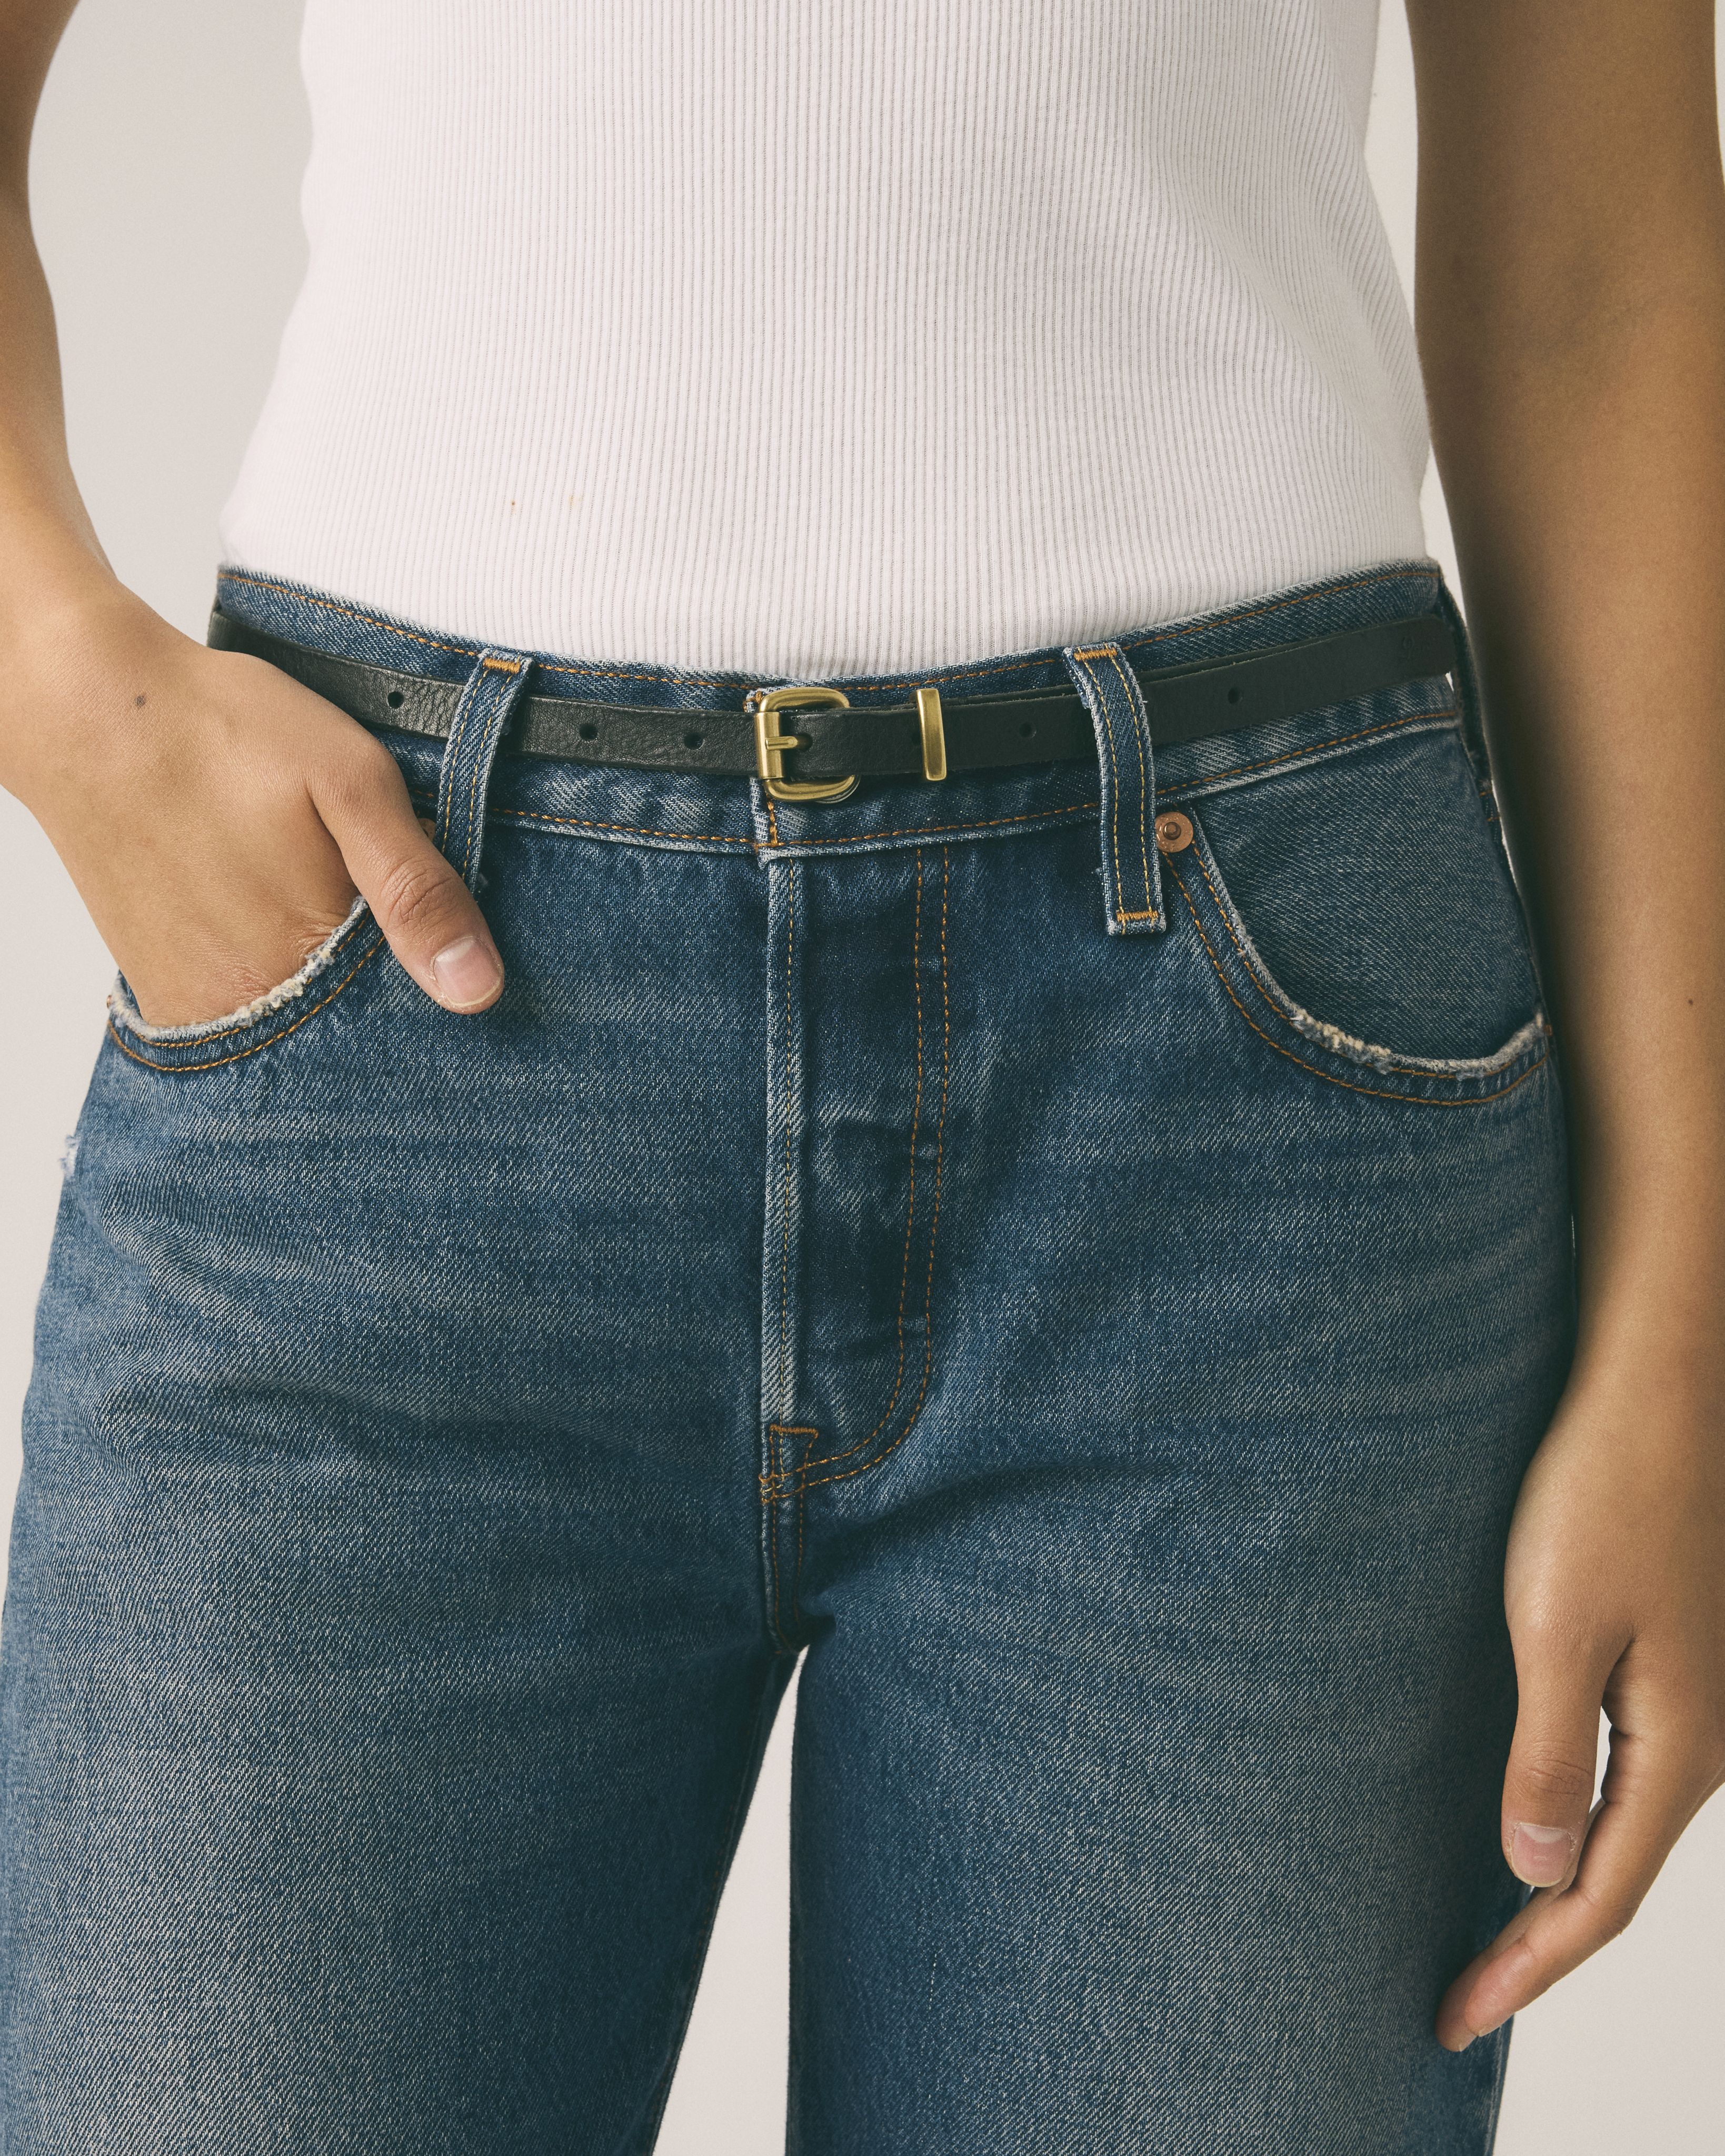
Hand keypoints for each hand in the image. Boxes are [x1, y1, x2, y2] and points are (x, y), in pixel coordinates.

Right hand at [3, 579, 503, 1024]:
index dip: (444, 984)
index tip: (457, 947)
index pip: (413, 1024)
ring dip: (334, 987)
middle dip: (390, 992)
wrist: (92, 711)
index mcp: (306, 966)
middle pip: (357, 1036)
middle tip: (369, 900)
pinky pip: (251, 1015)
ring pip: (305, 1029)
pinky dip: (282, 982)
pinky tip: (283, 921)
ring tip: (318, 899)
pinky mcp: (167, 996)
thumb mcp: (350, 784)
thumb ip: (417, 888)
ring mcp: (200, 1009)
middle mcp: (248, 1008)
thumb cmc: (222, 732)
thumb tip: (479, 989)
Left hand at [1436, 1308, 1724, 2048]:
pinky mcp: (1659, 1662)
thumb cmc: (1603, 1495)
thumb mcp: (1557, 1627)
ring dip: (1553, 1893)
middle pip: (1612, 1878)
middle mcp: (1694, 1740)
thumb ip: (1548, 1752)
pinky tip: (1530, 1832)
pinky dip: (1570, 1829)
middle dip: (1537, 1951)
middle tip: (1459, 2000)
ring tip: (1489, 1942)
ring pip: (1618, 1831)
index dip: (1528, 1968)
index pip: (1597, 1899)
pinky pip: (1617, 1778)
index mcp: (1678, 1749)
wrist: (1651, 1397)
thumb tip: (1535, 1868)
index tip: (1456, 2016)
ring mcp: (1683, 1702)